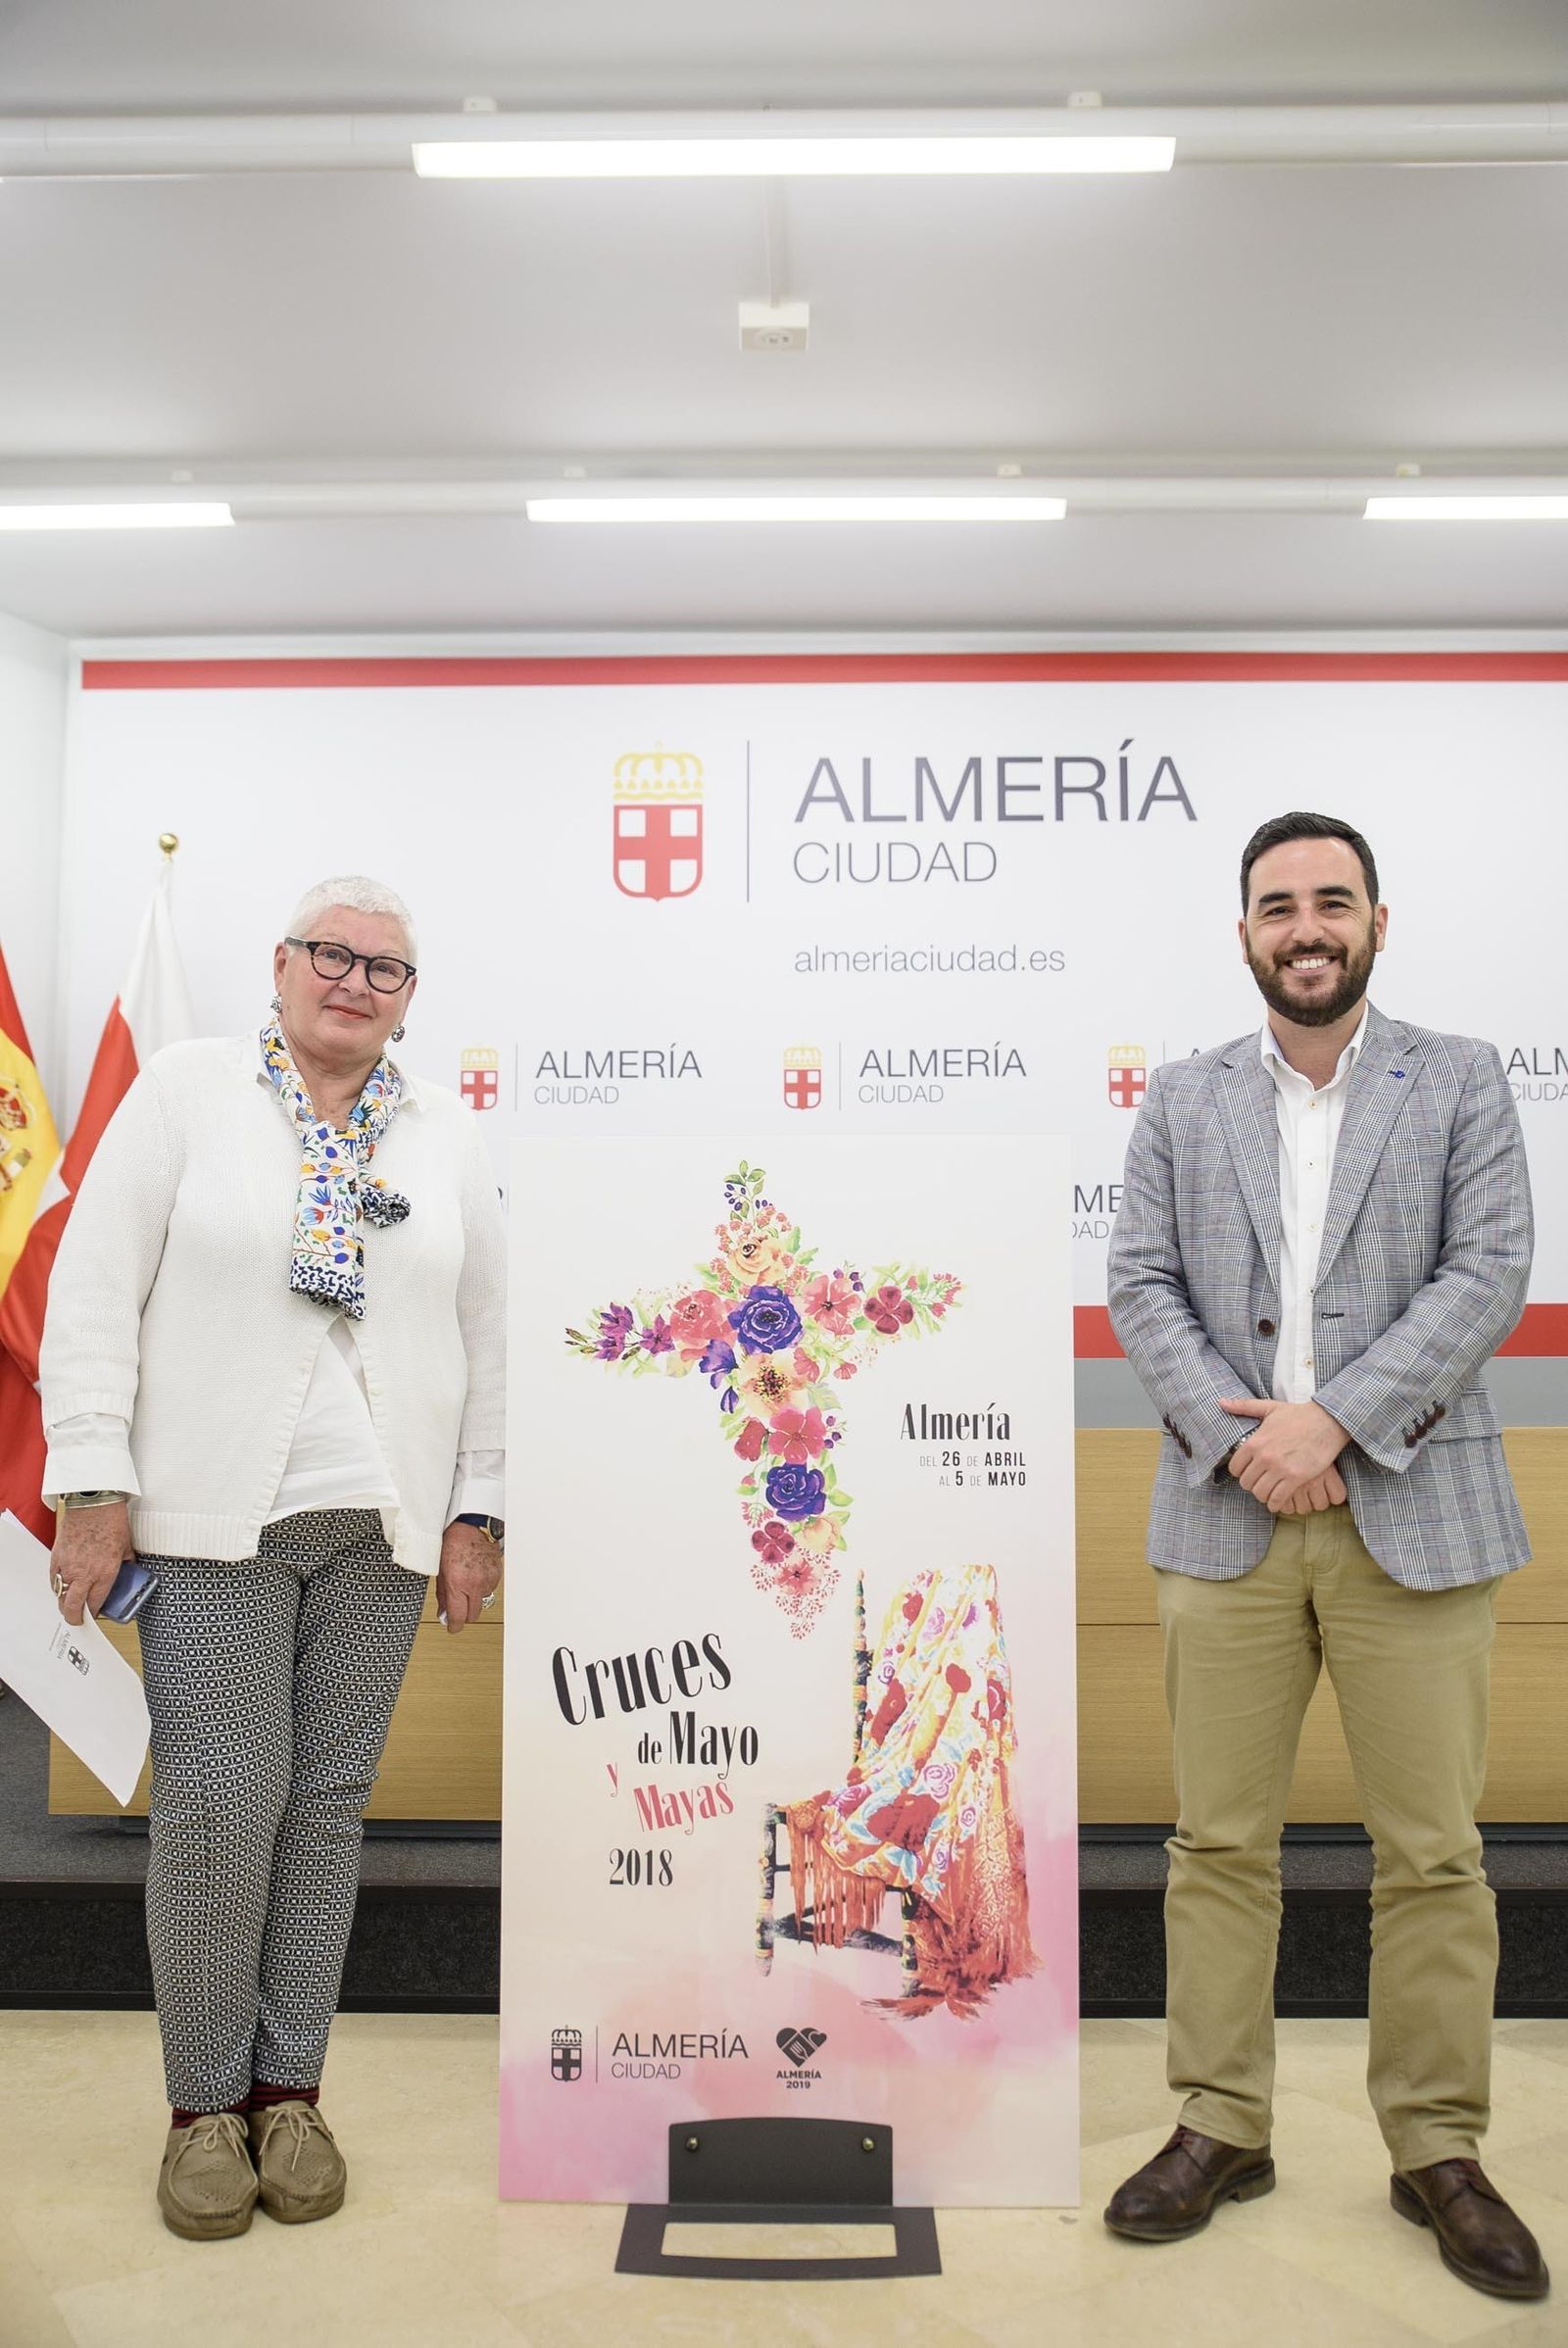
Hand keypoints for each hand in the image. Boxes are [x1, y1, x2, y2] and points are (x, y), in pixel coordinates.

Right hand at [50, 1503, 133, 1625]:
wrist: (94, 1503)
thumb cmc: (112, 1522)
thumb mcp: (127, 1547)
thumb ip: (126, 1564)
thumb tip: (129, 1572)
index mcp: (105, 1573)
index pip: (95, 1604)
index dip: (95, 1614)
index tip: (95, 1615)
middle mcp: (84, 1573)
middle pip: (73, 1607)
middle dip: (75, 1618)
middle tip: (79, 1619)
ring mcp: (68, 1566)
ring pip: (60, 1595)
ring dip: (65, 1603)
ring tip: (70, 1604)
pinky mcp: (57, 1556)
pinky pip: (54, 1578)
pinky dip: (57, 1585)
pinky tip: (63, 1585)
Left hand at [436, 1520, 500, 1635]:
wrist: (468, 1527)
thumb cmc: (452, 1544)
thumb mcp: (440, 1572)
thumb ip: (443, 1596)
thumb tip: (444, 1613)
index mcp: (458, 1583)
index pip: (459, 1617)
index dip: (454, 1626)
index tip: (452, 1627)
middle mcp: (475, 1584)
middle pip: (473, 1615)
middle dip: (464, 1615)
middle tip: (458, 1608)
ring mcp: (488, 1579)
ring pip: (482, 1602)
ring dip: (474, 1599)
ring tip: (467, 1584)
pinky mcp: (497, 1574)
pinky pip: (490, 1589)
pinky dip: (482, 1587)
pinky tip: (476, 1576)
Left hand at [1219, 1397, 1349, 1513]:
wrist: (1327, 1421)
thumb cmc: (1298, 1415)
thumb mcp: (1269, 1408)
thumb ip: (1243, 1407)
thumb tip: (1221, 1402)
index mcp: (1255, 1442)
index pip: (1235, 1468)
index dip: (1241, 1472)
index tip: (1249, 1472)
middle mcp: (1264, 1457)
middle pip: (1246, 1483)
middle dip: (1252, 1485)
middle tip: (1260, 1483)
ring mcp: (1280, 1468)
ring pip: (1260, 1493)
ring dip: (1264, 1495)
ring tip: (1269, 1493)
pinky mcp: (1296, 1477)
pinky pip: (1278, 1499)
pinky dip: (1276, 1504)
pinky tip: (1278, 1502)